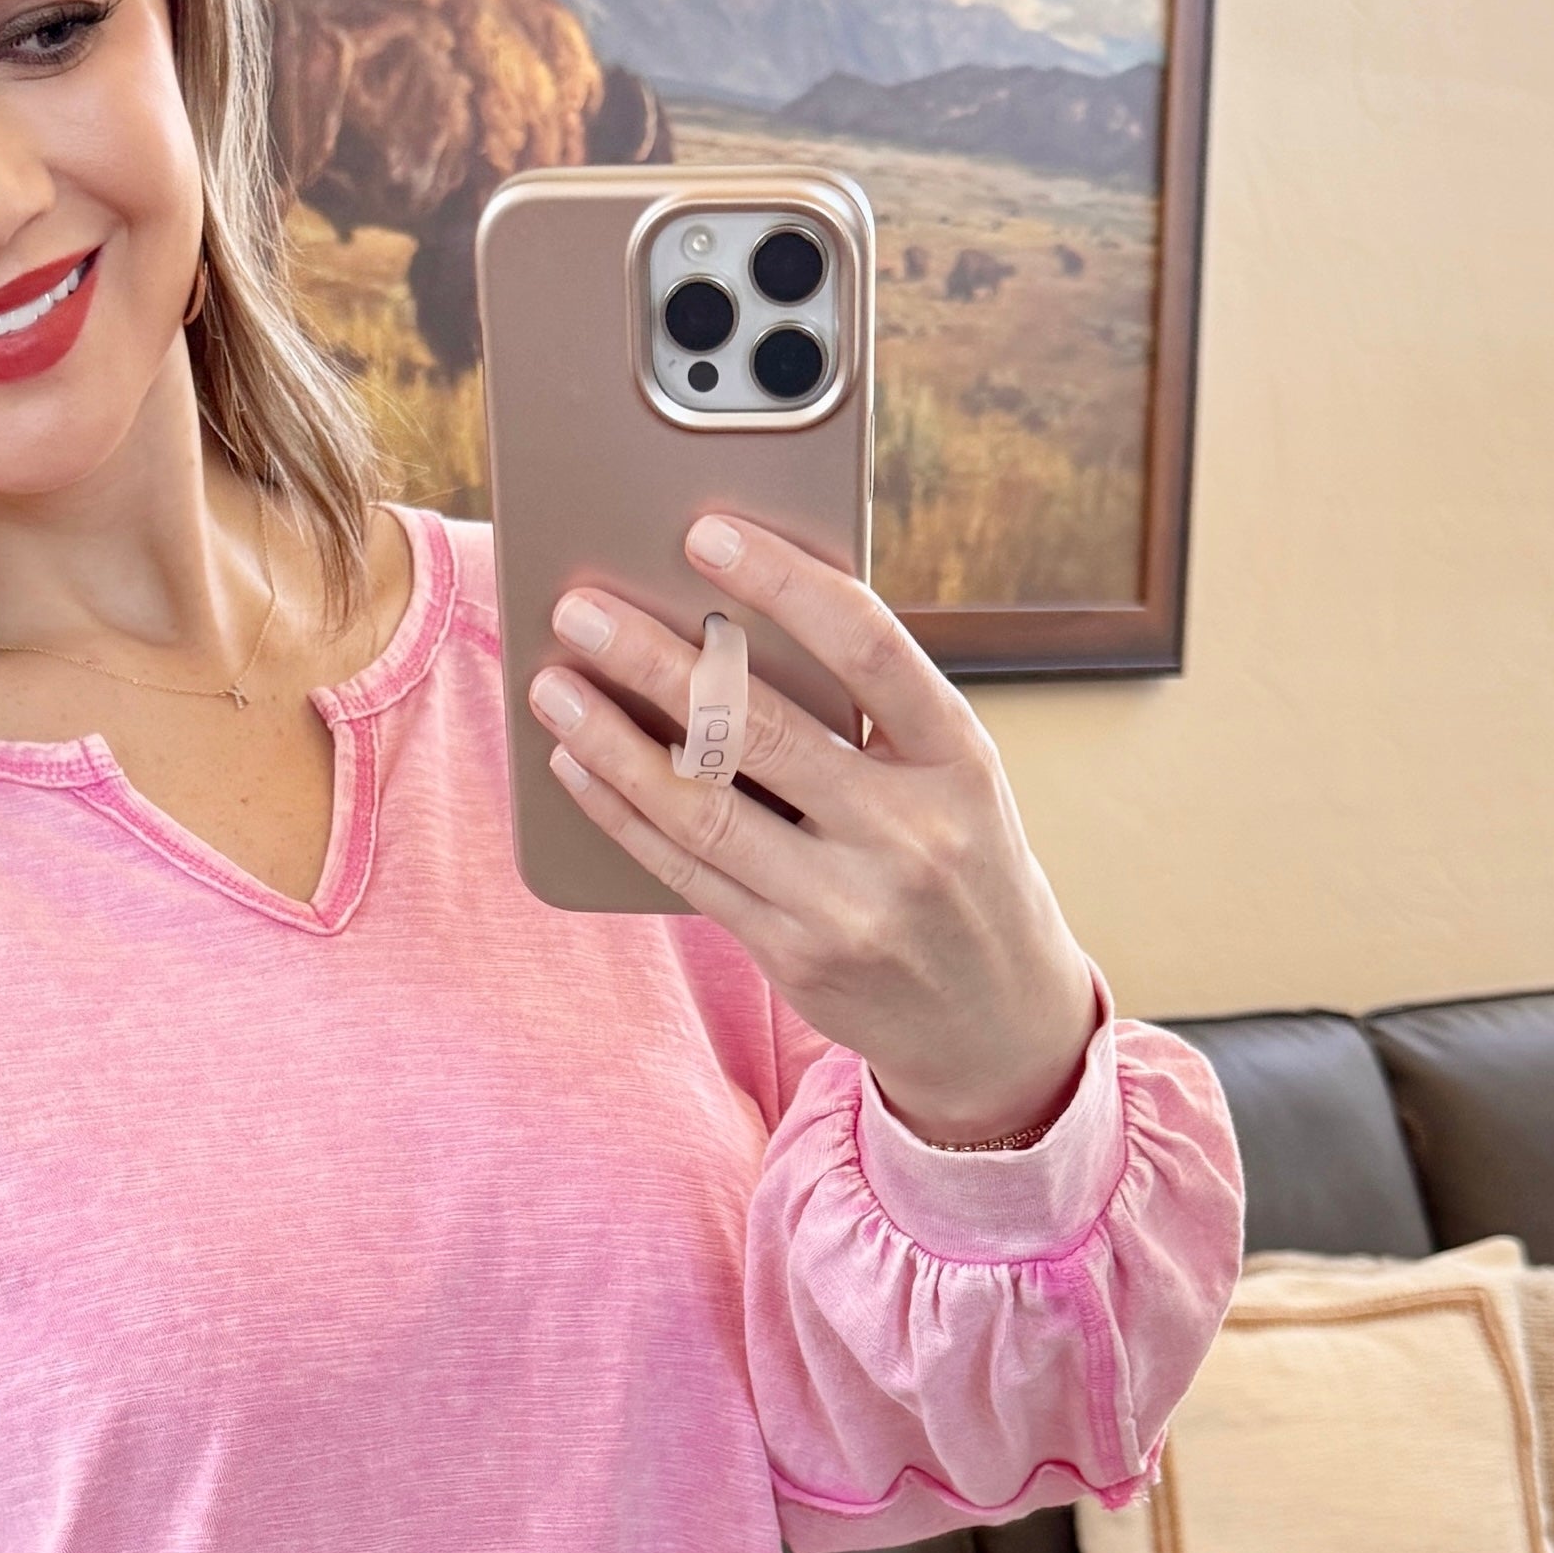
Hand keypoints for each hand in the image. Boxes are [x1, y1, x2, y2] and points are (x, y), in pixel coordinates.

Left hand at [529, 511, 1099, 1144]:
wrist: (999, 1019)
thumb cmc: (963, 863)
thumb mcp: (954, 779)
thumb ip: (871, 715)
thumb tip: (730, 623)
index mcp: (961, 758)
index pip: (869, 647)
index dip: (784, 582)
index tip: (707, 532)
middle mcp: (911, 831)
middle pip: (761, 729)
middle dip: (657, 660)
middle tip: (580, 608)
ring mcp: (850, 903)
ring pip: (704, 806)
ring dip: (613, 739)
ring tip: (554, 684)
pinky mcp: (797, 957)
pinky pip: (687, 872)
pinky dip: (622, 813)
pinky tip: (576, 766)